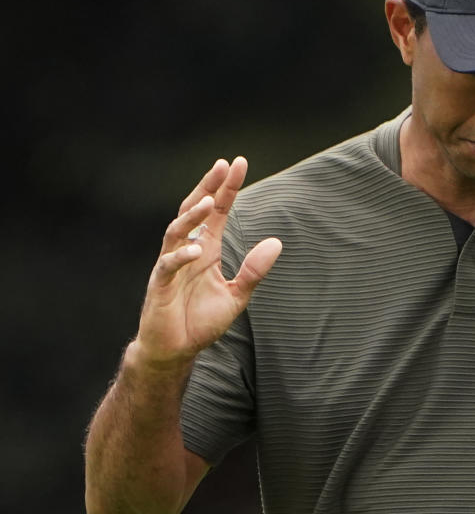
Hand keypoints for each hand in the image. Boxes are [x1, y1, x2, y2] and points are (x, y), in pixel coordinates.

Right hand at [134, 157, 281, 367]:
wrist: (176, 350)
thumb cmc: (200, 322)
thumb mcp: (236, 296)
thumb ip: (254, 270)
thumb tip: (276, 242)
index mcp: (206, 249)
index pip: (218, 212)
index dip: (226, 188)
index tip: (238, 163)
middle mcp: (187, 251)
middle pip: (194, 211)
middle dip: (208, 188)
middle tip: (223, 166)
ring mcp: (171, 266)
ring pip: (176, 232)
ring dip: (192, 217)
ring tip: (209, 203)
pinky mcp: (160, 286)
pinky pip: (168, 266)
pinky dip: (180, 257)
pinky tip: (196, 249)